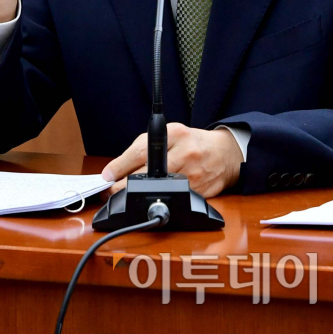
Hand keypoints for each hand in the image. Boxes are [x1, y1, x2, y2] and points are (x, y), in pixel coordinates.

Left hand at [102, 124, 241, 198]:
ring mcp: (192, 174)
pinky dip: (158, 199)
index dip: (120, 165)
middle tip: (110, 190)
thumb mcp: (171, 133)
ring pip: (156, 189)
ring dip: (138, 194)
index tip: (106, 175)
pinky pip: (171, 198)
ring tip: (126, 194)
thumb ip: (146, 146)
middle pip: (147, 173)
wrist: (225, 154)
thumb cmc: (193, 142)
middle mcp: (185, 153)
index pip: (141, 150)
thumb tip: (117, 168)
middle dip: (123, 185)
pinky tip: (151, 197)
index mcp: (176, 134)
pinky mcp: (198, 192)